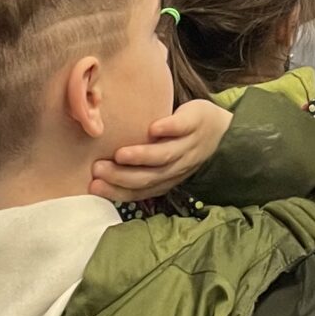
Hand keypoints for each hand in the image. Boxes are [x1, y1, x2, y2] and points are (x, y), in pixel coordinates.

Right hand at [90, 100, 232, 204]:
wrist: (221, 132)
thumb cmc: (181, 147)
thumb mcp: (162, 164)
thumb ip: (138, 169)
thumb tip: (99, 171)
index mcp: (165, 179)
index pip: (140, 191)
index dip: (117, 191)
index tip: (93, 186)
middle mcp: (176, 167)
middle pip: (149, 177)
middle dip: (122, 176)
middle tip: (98, 170)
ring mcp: (187, 146)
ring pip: (165, 157)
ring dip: (142, 157)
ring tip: (120, 154)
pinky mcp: (194, 124)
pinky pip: (182, 128)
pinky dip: (169, 129)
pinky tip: (153, 128)